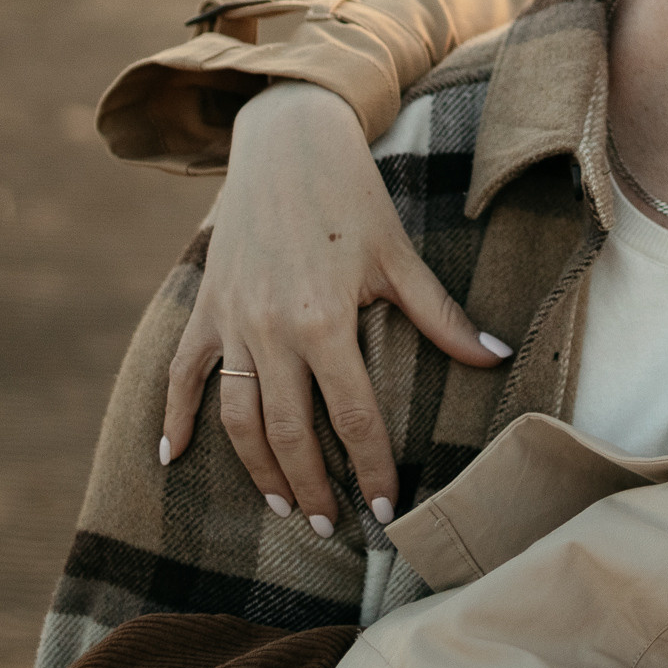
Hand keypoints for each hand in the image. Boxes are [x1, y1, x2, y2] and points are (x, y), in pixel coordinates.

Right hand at [161, 83, 511, 529]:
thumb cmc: (352, 197)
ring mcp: (231, 320)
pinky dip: (174, 416)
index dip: (370, 468)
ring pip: (236, 415)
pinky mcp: (205, 306)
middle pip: (288, 430)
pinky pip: (182, 373)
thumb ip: (442, 317)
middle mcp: (270, 329)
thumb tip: (496, 359)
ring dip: (256, 466)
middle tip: (327, 526)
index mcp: (323, 322)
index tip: (386, 509)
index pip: (351, 416)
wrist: (286, 141)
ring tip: (280, 504)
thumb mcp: (400, 256)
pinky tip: (171, 457)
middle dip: (310, 484)